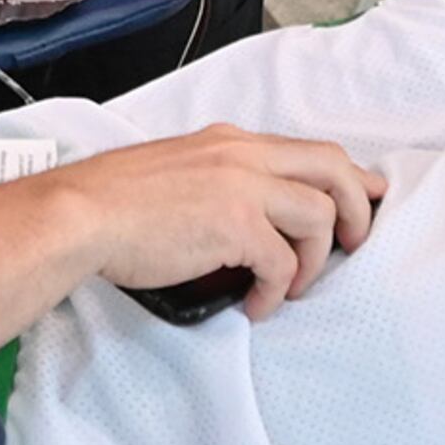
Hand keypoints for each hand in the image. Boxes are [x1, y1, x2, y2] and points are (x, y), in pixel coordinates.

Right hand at [47, 127, 383, 323]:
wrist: (80, 214)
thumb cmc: (114, 202)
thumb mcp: (178, 169)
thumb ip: (218, 178)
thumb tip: (247, 214)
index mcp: (230, 141)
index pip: (310, 150)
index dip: (348, 177)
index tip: (364, 199)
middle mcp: (242, 154)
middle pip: (333, 170)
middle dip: (355, 210)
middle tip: (351, 246)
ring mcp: (241, 186)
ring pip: (319, 216)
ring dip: (314, 260)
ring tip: (290, 286)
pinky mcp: (234, 225)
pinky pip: (283, 263)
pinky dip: (278, 290)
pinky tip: (258, 303)